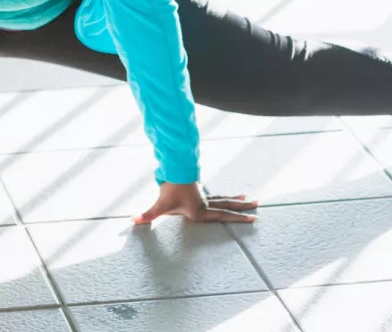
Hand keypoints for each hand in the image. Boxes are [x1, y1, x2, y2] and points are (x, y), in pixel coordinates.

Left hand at [133, 182, 257, 224]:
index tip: (253, 219)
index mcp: (201, 211)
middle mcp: (205, 204)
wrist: (171, 170)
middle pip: (228, 206)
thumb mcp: (160, 205)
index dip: (239, 219)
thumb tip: (132, 221)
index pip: (224, 216)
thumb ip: (147, 215)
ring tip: (250, 198)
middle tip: (258, 207)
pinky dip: (226, 197)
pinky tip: (232, 196)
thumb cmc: (168, 189)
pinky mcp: (199, 193)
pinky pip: (217, 196)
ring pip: (224, 199)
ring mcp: (203, 197)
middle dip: (243, 209)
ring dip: (237, 200)